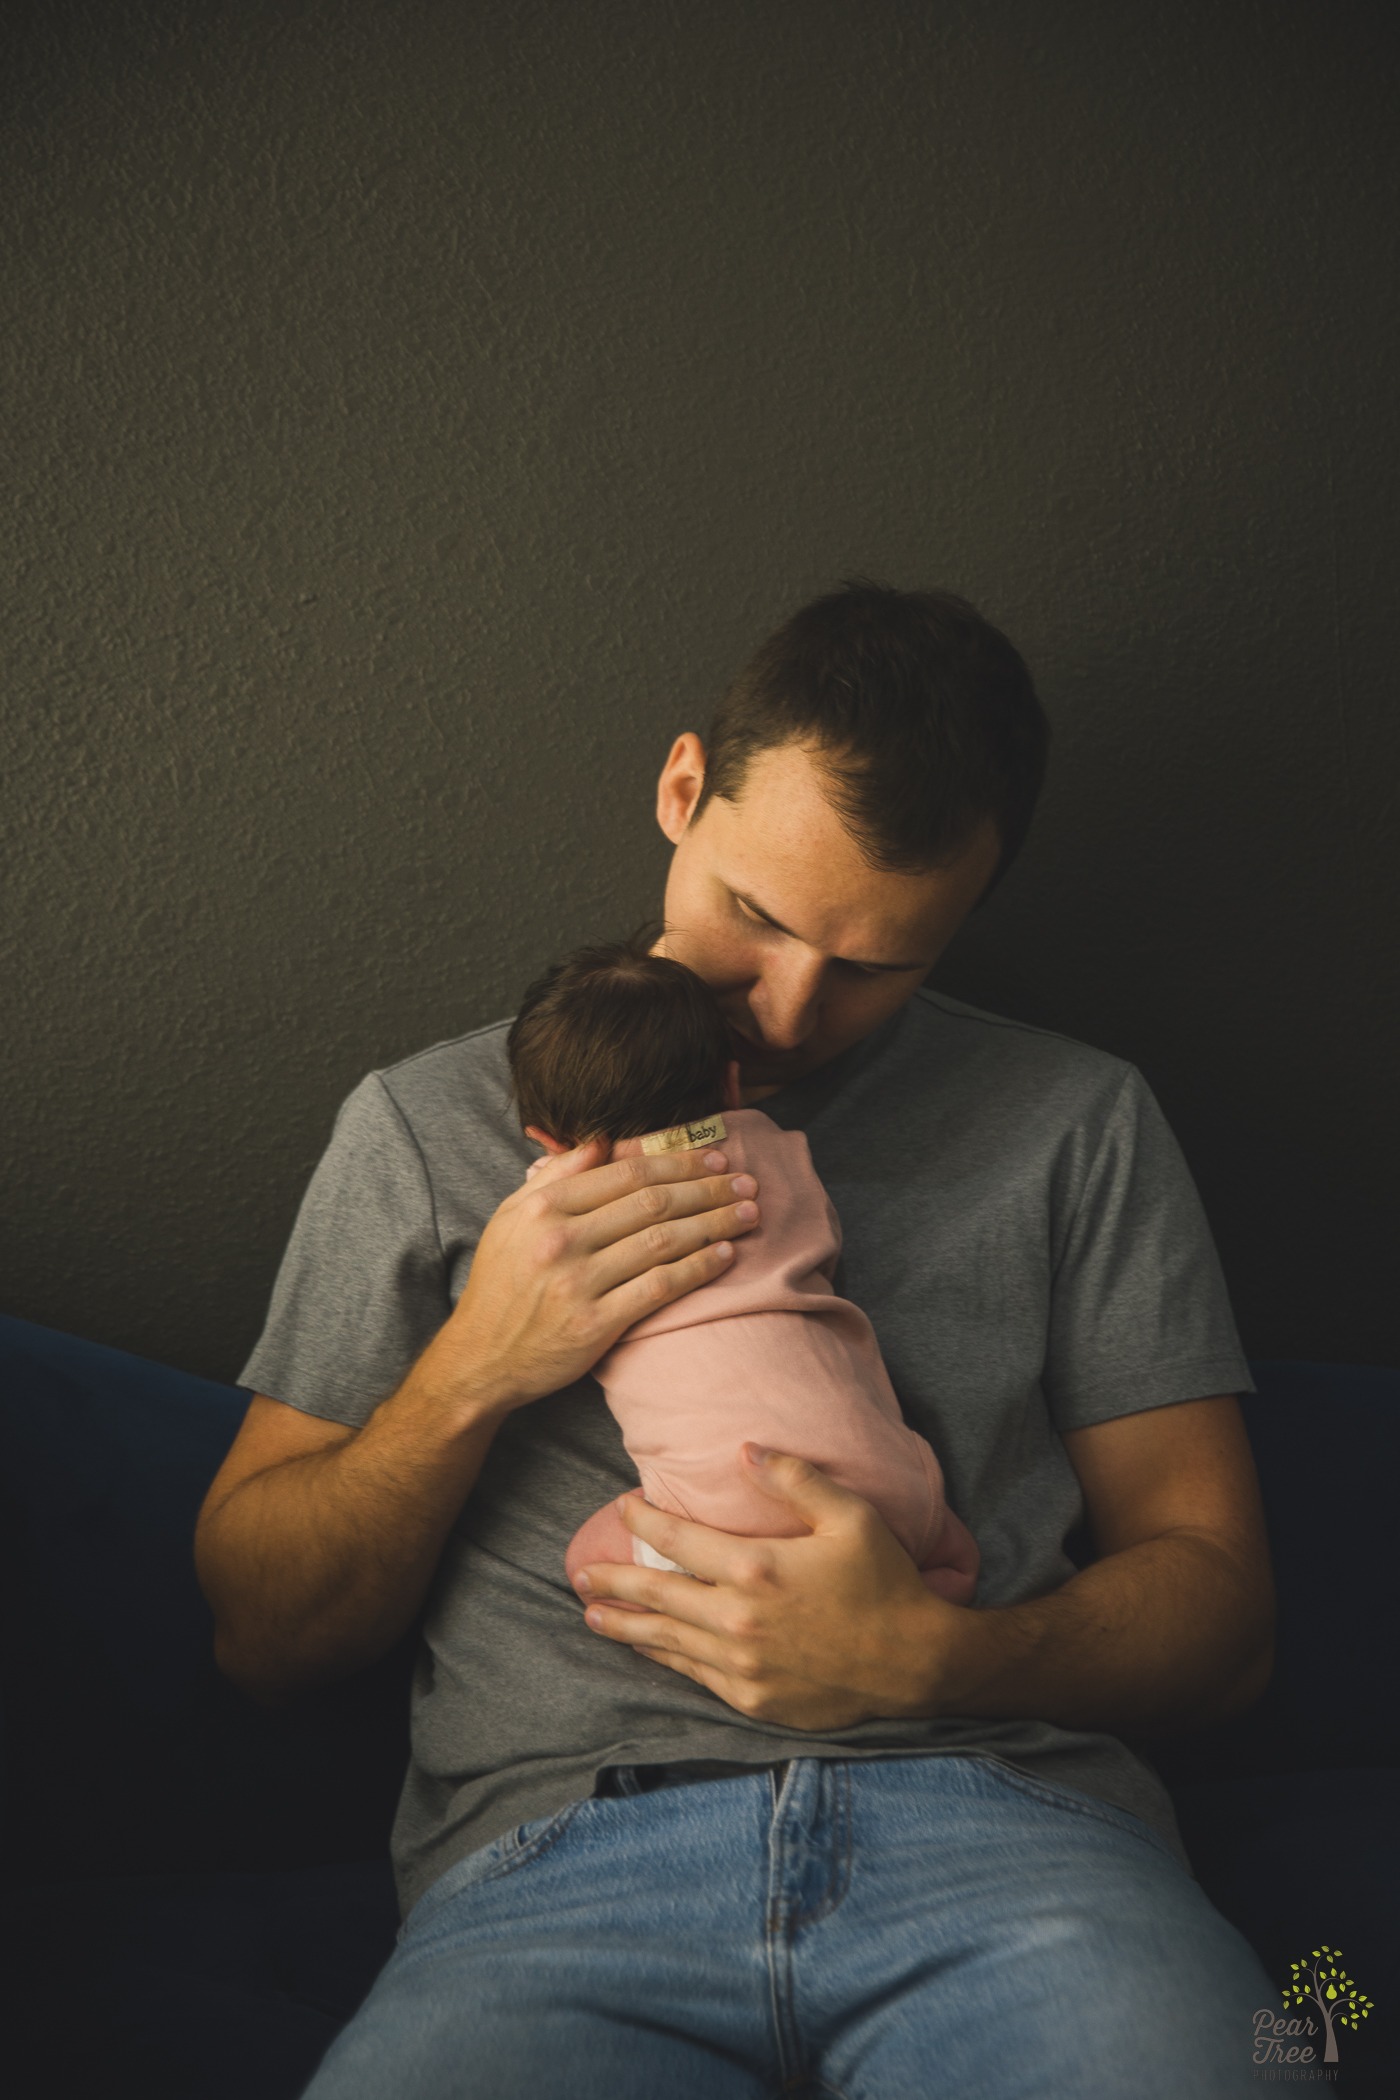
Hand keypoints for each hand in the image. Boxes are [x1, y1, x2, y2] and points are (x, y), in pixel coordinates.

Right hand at [433, 1139, 761, 1416]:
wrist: (479, 1359)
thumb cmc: (501, 1285)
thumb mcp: (511, 1218)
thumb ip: (556, 1176)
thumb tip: (601, 1141)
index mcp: (543, 1206)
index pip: (626, 1173)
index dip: (679, 1162)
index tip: (715, 1157)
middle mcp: (560, 1240)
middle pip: (652, 1202)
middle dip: (708, 1188)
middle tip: (747, 1182)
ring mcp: (577, 1283)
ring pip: (662, 1241)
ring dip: (714, 1223)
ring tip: (748, 1213)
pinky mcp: (594, 1325)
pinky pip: (660, 1287)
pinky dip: (698, 1268)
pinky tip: (726, 1255)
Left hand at [571, 1447, 972, 1729]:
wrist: (914, 1662)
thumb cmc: (884, 1582)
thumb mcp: (850, 1515)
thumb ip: (794, 1477)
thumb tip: (743, 1450)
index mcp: (756, 1568)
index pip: (678, 1539)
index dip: (644, 1521)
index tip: (623, 1507)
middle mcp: (737, 1619)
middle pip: (657, 1594)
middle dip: (613, 1580)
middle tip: (580, 1572)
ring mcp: (741, 1663)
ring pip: (665, 1640)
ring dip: (624, 1624)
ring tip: (593, 1613)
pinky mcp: (751, 1696)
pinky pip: (692, 1674)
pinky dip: (662, 1658)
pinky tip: (646, 1648)